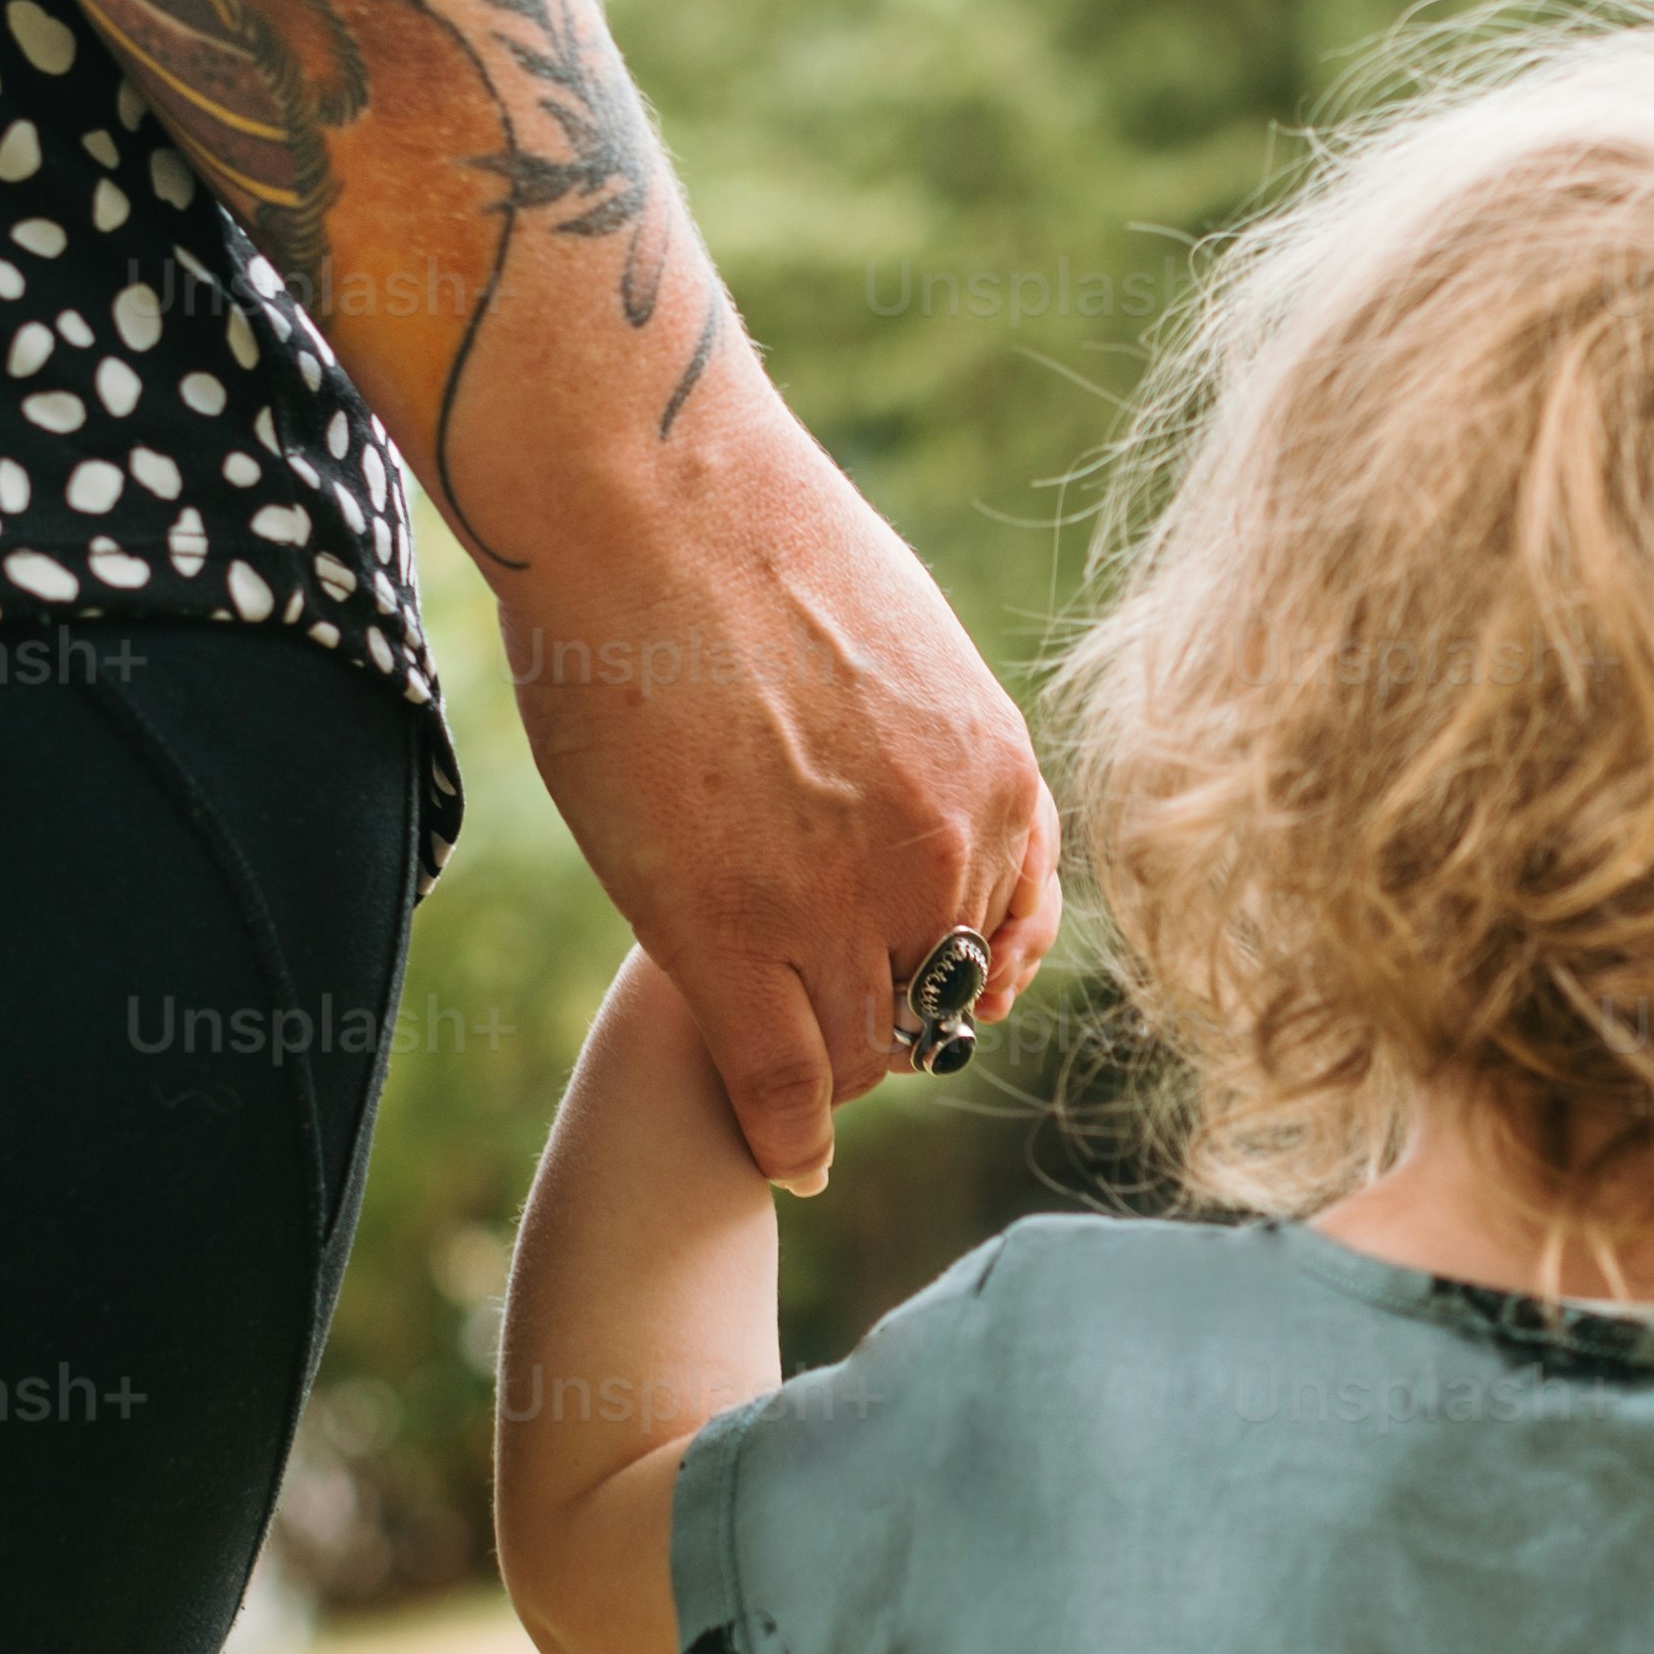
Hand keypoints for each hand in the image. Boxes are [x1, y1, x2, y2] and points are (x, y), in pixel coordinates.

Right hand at [492, 388, 1059, 1196]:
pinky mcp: (730, 935)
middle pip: (935, 1005)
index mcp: (994, 776)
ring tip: (788, 1077)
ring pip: (860, 1051)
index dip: (948, 975)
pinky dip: (784, 1135)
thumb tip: (906, 794)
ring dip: (830, 1073)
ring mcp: (840, 900)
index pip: (999, 933)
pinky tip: (784, 1157)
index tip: (915, 995)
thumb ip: (925, 744)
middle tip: (835, 1040)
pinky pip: (779, 1083)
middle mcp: (942, 850)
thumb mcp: (902, 643)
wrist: (653, 496)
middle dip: (891, 1026)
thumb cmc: (747, 541)